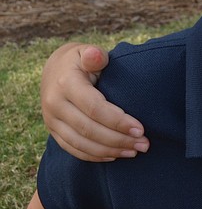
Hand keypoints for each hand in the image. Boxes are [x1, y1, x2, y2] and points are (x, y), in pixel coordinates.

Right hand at [40, 43, 149, 161]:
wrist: (55, 70)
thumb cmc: (82, 60)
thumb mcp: (87, 52)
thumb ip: (94, 55)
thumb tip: (95, 55)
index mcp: (66, 83)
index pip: (94, 108)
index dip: (118, 121)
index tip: (141, 129)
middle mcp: (54, 104)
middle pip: (89, 129)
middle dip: (118, 140)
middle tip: (144, 144)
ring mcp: (51, 120)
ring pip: (81, 143)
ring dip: (110, 151)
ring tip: (134, 152)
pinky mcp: (53, 131)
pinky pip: (73, 149)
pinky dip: (94, 156)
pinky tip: (115, 156)